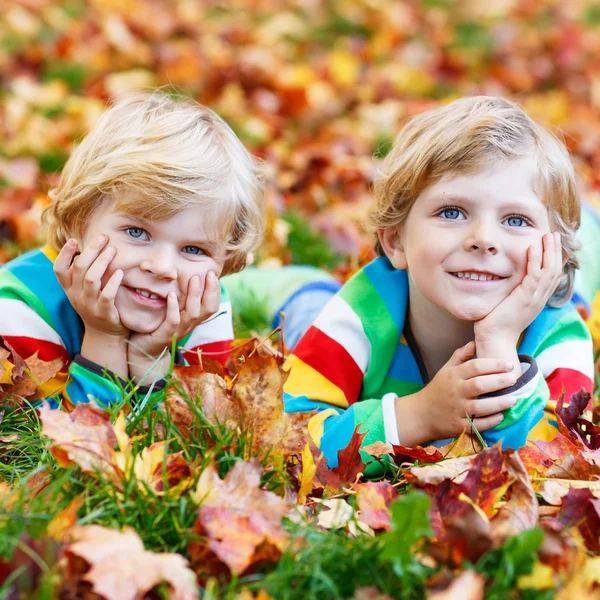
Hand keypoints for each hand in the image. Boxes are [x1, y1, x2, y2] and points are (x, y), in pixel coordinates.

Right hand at [54, 234, 127, 337]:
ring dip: (102, 262)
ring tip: (112, 250)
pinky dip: (113, 282)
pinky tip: (120, 272)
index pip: (59, 270)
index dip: (64, 254)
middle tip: (104, 237)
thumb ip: (83, 272)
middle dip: (91, 250)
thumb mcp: (84, 290)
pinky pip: (107, 295)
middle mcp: (76, 295)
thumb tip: (90, 247)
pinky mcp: (104, 312)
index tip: (73, 239)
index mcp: (70, 288)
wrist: (104, 335)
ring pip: (92, 279)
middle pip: (79, 268)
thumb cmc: (96, 305)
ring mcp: (89, 304)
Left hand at [127, 271, 220, 375]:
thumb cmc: (158, 326)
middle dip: (211, 290)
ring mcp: (179, 331)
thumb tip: (184, 276)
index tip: (212, 273)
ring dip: (195, 295)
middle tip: (209, 273)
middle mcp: (190, 325)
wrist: (144, 351)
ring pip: (193, 314)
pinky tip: (171, 295)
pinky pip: (173, 321)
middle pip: (208, 309)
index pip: (212, 306)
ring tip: (193, 279)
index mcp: (193, 319)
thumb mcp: (173, 311)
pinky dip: (173, 308)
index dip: (215, 291)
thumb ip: (181, 298)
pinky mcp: (166, 335)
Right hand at [397, 341, 517, 445]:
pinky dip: (490, 421)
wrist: (421, 414)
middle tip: (514, 379)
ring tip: (513, 399)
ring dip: (498, 403)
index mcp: (453, 376)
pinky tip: (501, 416)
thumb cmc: (437, 389)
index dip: (493, 364)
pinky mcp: (458, 426)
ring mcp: (457, 410)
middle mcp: (455, 392)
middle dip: (499, 381)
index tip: (509, 365)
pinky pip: (476, 425)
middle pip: (479, 385)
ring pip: (480, 406)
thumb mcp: (445, 370)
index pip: (475, 367)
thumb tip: (474, 342)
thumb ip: (460, 356)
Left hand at [475, 232, 562, 349]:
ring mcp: (533, 299)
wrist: (493, 340)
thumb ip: (510, 293)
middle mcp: (539, 299)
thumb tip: (502, 280)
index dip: (554, 259)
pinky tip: (532, 247)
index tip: (552, 244)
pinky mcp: (524, 298)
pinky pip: (534, 276)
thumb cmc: (494, 324)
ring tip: (549, 235)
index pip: (551, 276)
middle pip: (555, 271)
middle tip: (555, 235)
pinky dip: (535, 260)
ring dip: (549, 251)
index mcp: (536, 300)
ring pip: (549, 270)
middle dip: (555, 251)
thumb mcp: (506, 305)